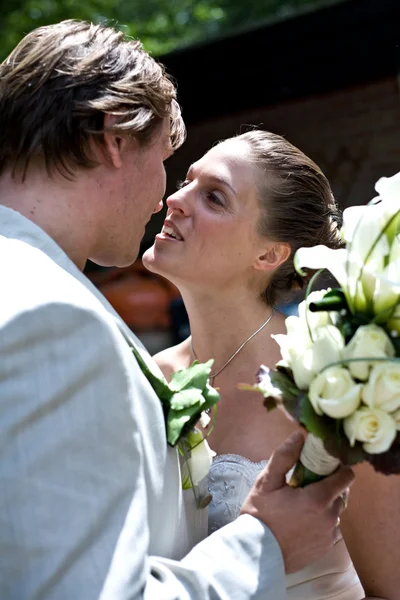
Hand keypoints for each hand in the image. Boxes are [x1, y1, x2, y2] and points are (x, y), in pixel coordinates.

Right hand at [241, 431, 353, 573]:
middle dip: (328, 485)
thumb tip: (299, 435)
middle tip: (305, 485)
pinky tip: (301, 521)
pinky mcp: (325, 548)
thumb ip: (285, 456)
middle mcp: (330, 517)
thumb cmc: (260, 515)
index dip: (336, 467)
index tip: (322, 466)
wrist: (256, 555)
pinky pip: (330, 528)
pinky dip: (321, 521)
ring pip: (336, 511)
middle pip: (341, 493)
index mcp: (319, 498)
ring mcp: (329, 535)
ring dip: (325, 504)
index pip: (346, 476)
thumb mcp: (267, 481)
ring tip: (301, 505)